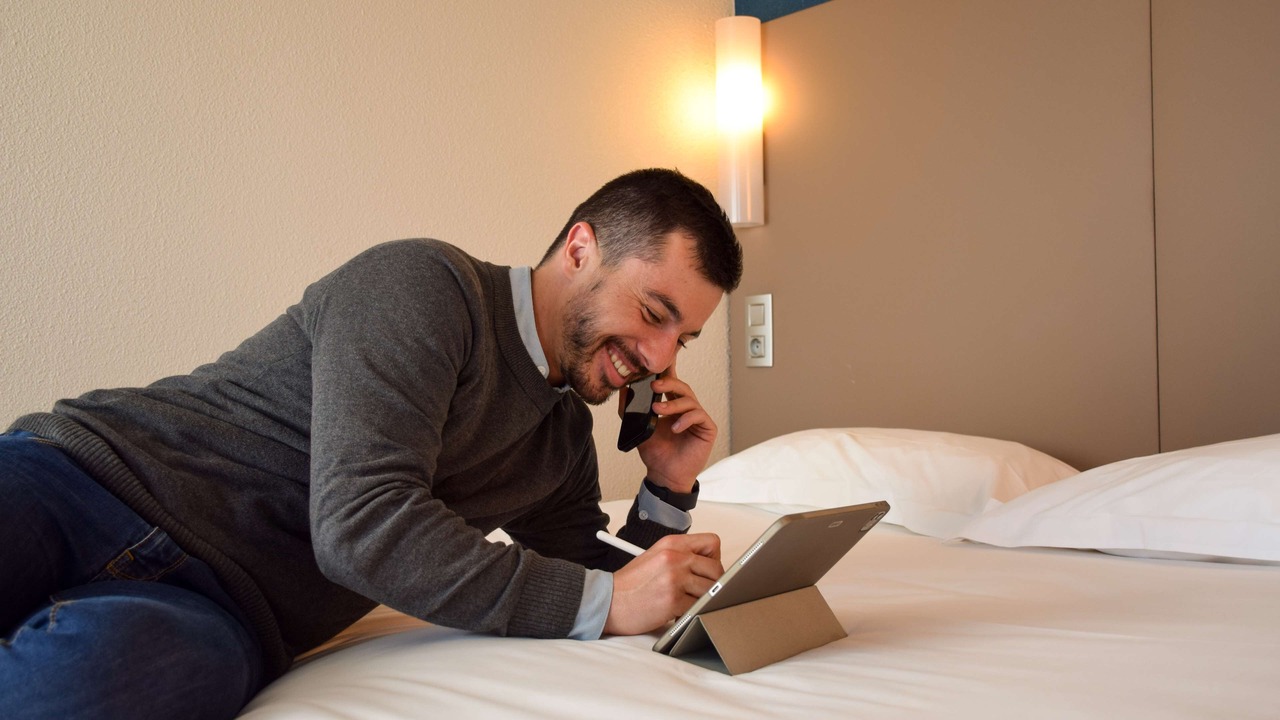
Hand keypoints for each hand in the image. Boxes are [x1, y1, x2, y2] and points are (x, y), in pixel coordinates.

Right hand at [603, 533, 722, 635]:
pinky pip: (698, 607)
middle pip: (717, 569)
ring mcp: (674, 579)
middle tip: (700, 592)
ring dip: (702, 600)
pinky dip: (692, 613)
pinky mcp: (673, 600)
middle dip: (713, 584)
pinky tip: (678, 612)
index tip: (706, 570)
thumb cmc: (630, 584)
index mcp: (672, 544)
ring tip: (686, 602)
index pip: (712, 543)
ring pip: (710, 590)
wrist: (608, 601)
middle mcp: (674, 558)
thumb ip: (681, 556)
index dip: (714, 558)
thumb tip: (710, 568)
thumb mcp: (655, 557)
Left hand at [620, 361, 716, 493]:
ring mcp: (698, 418)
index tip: (663, 358)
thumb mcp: (638, 427)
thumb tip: (623, 389)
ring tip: (657, 409)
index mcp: (673, 405)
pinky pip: (699, 416)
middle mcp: (687, 408)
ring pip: (689, 400)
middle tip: (654, 385)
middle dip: (668, 383)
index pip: (672, 383)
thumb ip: (630, 409)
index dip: (669, 369)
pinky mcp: (707, 429)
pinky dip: (686, 419)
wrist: (664, 475)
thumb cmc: (655, 452)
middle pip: (682, 387)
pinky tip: (675, 428)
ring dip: (672, 403)